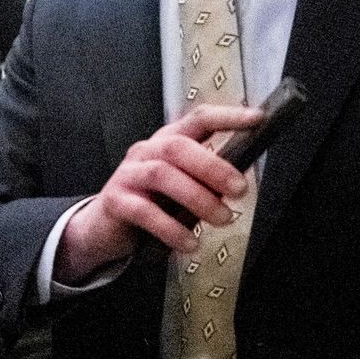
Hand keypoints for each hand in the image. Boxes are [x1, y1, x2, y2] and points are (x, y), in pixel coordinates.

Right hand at [54, 103, 260, 282]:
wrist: (103, 227)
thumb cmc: (150, 202)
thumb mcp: (181, 185)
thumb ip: (205, 179)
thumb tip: (240, 181)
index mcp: (167, 142)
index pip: (197, 119)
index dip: (226, 117)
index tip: (255, 119)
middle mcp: (146, 152)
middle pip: (178, 147)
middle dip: (213, 167)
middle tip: (239, 190)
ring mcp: (128, 175)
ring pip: (162, 175)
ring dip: (198, 198)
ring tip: (221, 218)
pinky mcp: (115, 201)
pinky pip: (145, 212)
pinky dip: (171, 228)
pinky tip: (189, 242)